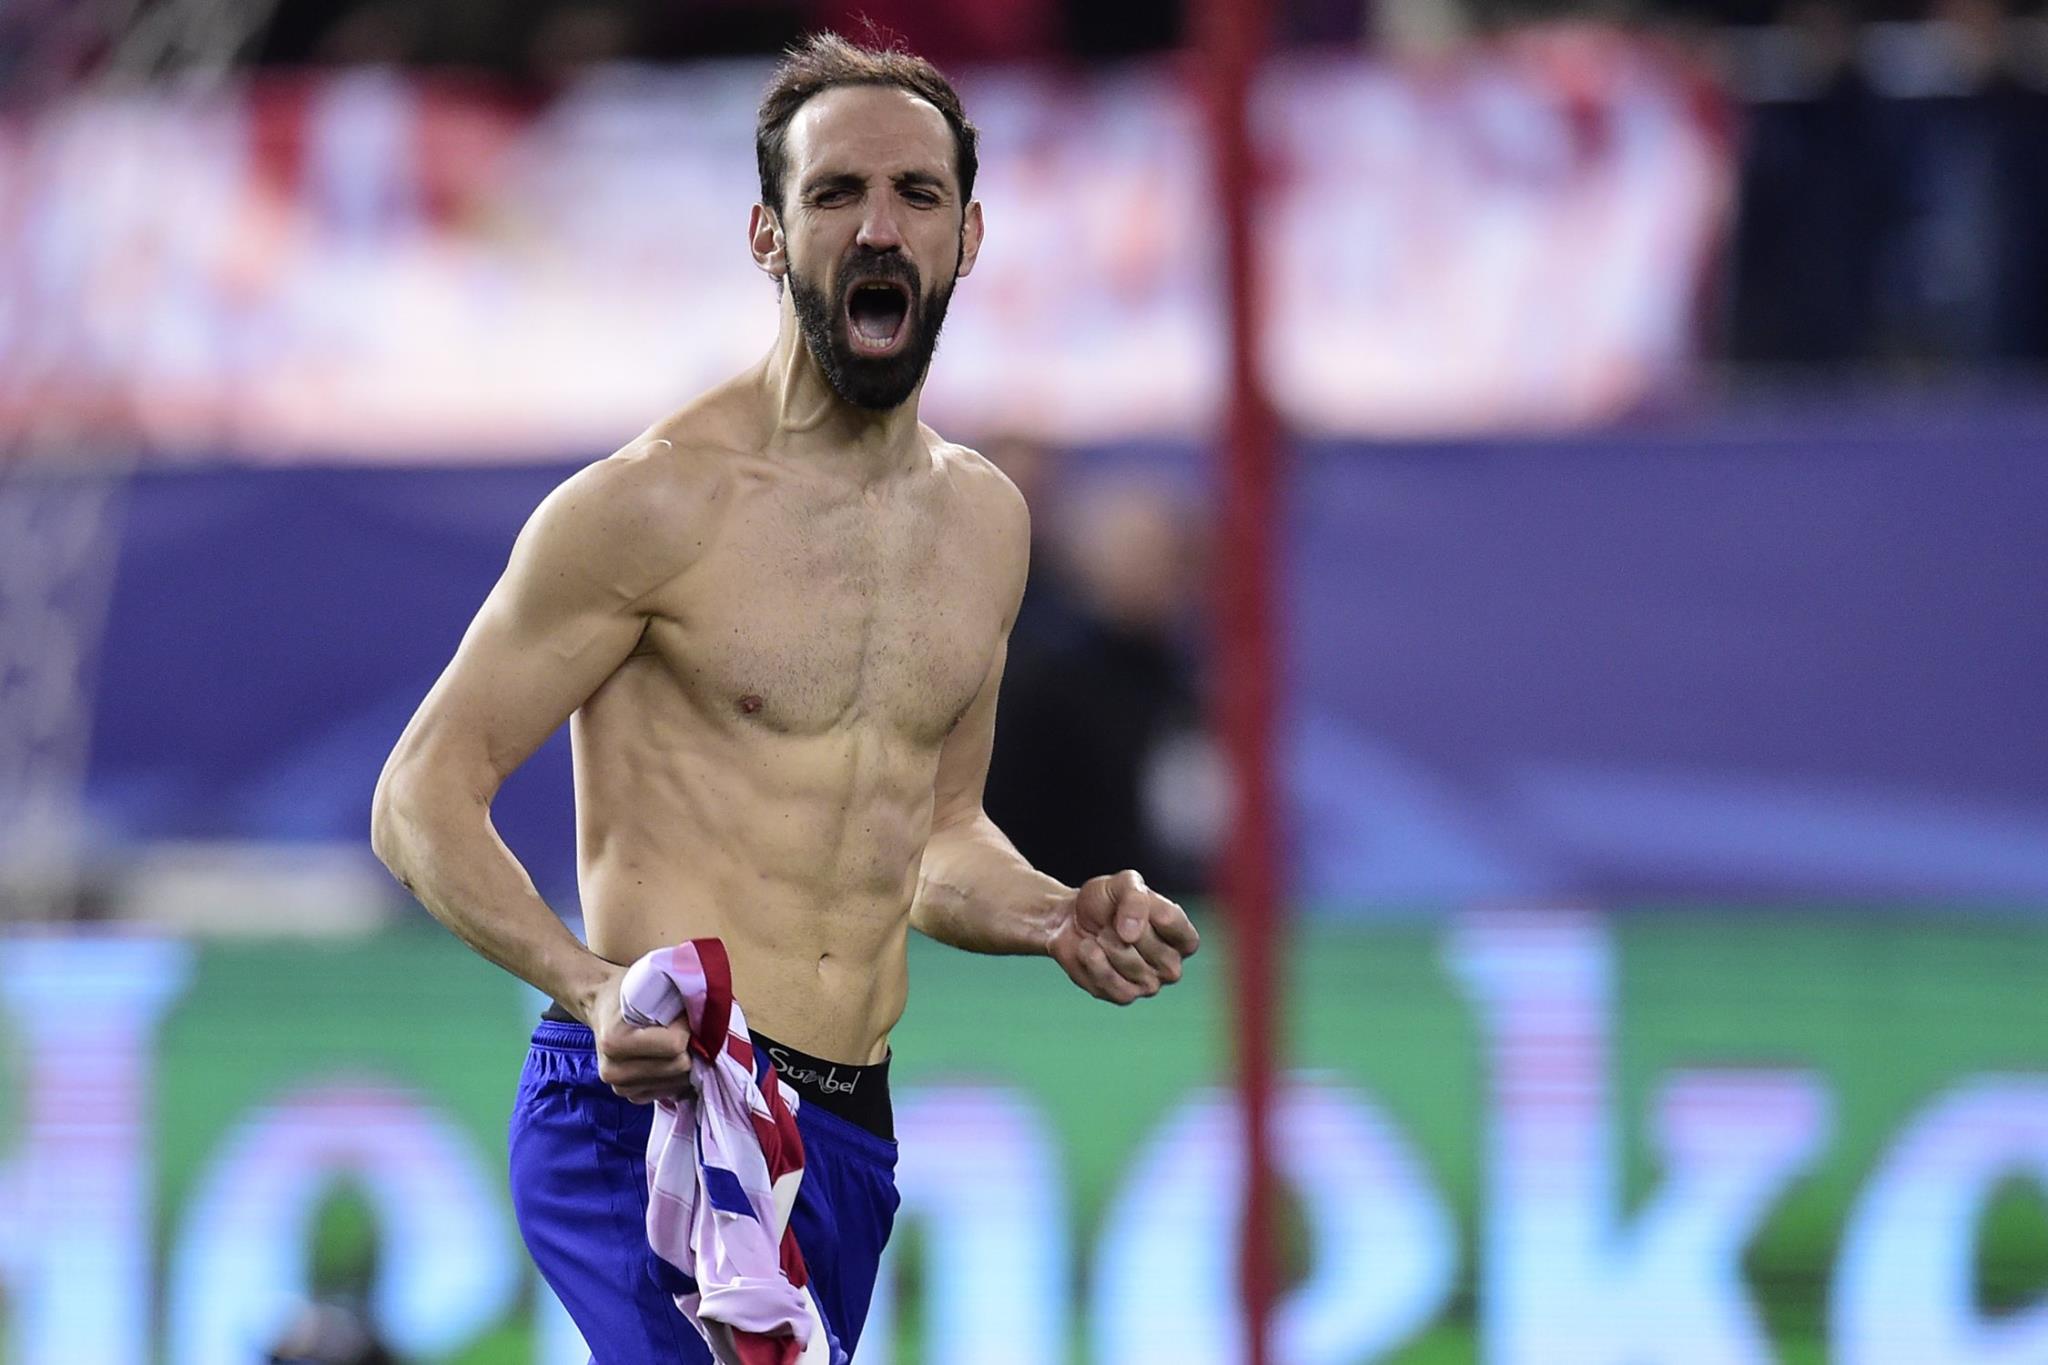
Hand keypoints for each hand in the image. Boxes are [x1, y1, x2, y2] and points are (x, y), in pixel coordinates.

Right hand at [587, 964, 695, 1103]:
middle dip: (689, 1046)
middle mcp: (613, 1071)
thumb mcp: (648, 984)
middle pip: (679, 1067)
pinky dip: (676, 1074)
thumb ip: (676, 999)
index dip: (687, 1026)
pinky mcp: (632, 1098)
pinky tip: (668, 1057)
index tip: (682, 1013)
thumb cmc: (628, 991)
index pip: (674, 1045)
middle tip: (683, 1028)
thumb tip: (709, 1019)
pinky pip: (672, 1091)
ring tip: (674, 1041)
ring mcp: (622, 1088)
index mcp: (614, 1041)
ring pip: (679, 1082)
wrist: (601, 1005)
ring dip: (684, 1061)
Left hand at [1048, 870, 1199, 1005]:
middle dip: (1125, 930)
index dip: (1151, 915)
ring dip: (1107, 944)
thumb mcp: (1123, 884)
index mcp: (1181, 936)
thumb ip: (1135, 899)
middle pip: (1156, 951)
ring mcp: (1150, 984)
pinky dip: (1094, 963)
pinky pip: (1114, 986)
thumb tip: (1132, 934)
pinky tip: (1087, 948)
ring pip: (1133, 968)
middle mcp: (1171, 964)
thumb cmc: (1105, 900)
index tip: (1129, 901)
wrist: (1068, 919)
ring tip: (1099, 933)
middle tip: (1110, 920)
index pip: (1180, 931)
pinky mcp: (1123, 996)